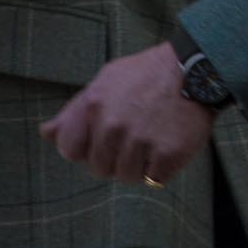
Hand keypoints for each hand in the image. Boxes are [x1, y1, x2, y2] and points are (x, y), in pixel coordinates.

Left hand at [41, 42, 215, 184]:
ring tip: (156, 138)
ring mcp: (142, 140)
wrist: (201, 67)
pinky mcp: (169, 153)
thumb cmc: (150, 74)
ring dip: (141, 165)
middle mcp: (114, 125)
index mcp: (94, 105)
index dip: (87, 147)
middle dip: (116, 157)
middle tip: (138, 135)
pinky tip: (170, 144)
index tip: (106, 136)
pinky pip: (155, 179)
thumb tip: (46, 133)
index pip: (71, 150)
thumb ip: (76, 109)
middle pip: (100, 168)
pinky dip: (163, 168)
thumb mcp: (108, 80)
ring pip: (128, 176)